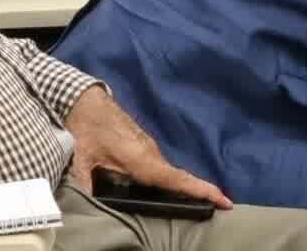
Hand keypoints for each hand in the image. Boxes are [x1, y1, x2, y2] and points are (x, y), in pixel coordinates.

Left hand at [65, 85, 229, 207]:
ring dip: (179, 186)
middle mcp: (151, 153)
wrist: (84, 97)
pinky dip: (165, 177)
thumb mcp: (81, 155)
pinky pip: (158, 165)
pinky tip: (159, 187)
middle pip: (178, 178)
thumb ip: (84, 180)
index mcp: (141, 159)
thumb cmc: (85, 125)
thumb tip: (84, 200)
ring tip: (192, 203)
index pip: (177, 179)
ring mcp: (148, 147)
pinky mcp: (143, 144)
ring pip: (167, 171)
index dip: (201, 190)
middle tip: (215, 209)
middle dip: (197, 193)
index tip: (225, 200)